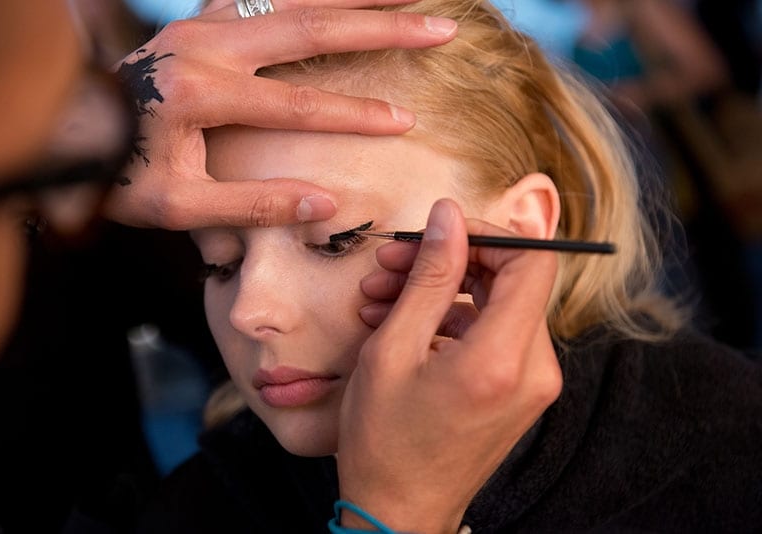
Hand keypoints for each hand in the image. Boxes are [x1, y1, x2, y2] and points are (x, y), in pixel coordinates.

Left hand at [103, 0, 457, 229]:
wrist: (65, 136)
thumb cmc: (117, 178)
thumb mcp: (179, 208)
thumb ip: (254, 205)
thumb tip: (326, 204)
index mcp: (199, 94)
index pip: (297, 106)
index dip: (356, 115)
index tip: (405, 122)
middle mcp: (203, 46)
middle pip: (309, 26)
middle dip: (382, 28)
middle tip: (439, 26)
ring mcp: (198, 25)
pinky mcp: (196, 21)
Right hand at [336, 199, 562, 532]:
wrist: (400, 512)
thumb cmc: (386, 442)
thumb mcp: (393, 349)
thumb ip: (429, 277)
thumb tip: (448, 217)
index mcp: (502, 359)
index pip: (532, 261)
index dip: (487, 234)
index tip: (439, 234)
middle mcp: (533, 370)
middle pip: (512, 280)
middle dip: (450, 262)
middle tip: (392, 263)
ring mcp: (532, 383)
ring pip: (497, 305)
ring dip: (443, 291)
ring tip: (383, 296)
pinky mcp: (520, 391)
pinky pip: (493, 334)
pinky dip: (452, 320)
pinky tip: (402, 322)